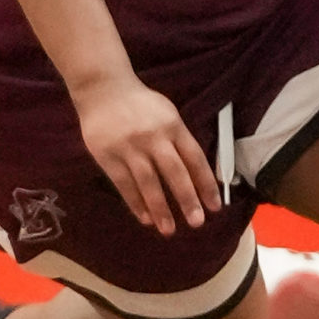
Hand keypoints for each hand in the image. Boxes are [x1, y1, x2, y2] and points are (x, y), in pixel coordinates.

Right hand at [76, 79, 222, 236]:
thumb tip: (199, 175)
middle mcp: (153, 137)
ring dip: (160, 208)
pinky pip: (124, 184)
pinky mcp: (107, 155)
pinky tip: (145, 218)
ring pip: (148, 182)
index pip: (194, 158)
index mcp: (173, 126)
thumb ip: (180, 141)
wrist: (103, 89)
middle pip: (174, 172)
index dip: (206, 183)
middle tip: (196, 222)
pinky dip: (135, 203)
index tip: (215, 206)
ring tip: (169, 230)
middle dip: (187, 199)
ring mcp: (129, 147)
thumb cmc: (141, 105)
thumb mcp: (168, 114)